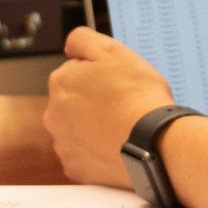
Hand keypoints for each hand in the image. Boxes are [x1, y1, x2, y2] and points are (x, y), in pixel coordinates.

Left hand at [43, 27, 176, 188]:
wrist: (153, 142)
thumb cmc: (137, 97)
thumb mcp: (113, 50)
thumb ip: (83, 39)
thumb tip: (70, 46)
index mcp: (61, 82)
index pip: (76, 73)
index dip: (99, 76)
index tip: (117, 83)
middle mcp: (54, 113)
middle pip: (74, 102)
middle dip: (93, 103)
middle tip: (121, 105)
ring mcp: (63, 143)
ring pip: (78, 130)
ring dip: (94, 127)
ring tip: (122, 127)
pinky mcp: (75, 167)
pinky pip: (84, 156)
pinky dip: (97, 152)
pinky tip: (116, 146)